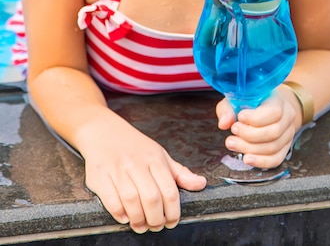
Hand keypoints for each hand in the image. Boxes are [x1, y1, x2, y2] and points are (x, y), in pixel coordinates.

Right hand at [82, 114, 206, 232]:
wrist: (103, 131)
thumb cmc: (135, 147)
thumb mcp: (160, 155)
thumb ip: (180, 173)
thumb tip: (201, 184)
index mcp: (154, 158)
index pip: (169, 191)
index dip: (173, 212)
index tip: (172, 221)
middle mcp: (136, 163)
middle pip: (151, 199)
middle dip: (156, 219)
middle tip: (156, 226)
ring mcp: (117, 169)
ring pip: (131, 201)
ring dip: (138, 220)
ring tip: (141, 225)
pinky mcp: (100, 176)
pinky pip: (111, 200)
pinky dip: (120, 213)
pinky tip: (125, 217)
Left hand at [216, 90, 296, 168]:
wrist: (266, 106)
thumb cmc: (249, 102)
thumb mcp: (237, 98)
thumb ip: (228, 109)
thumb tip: (224, 124)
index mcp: (278, 101)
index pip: (274, 112)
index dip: (255, 118)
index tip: (239, 117)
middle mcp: (287, 118)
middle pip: (273, 132)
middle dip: (249, 135)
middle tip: (233, 131)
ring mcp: (288, 134)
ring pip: (273, 148)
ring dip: (250, 149)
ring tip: (232, 143)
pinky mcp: (284, 148)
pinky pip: (276, 160)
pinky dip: (260, 162)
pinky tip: (246, 159)